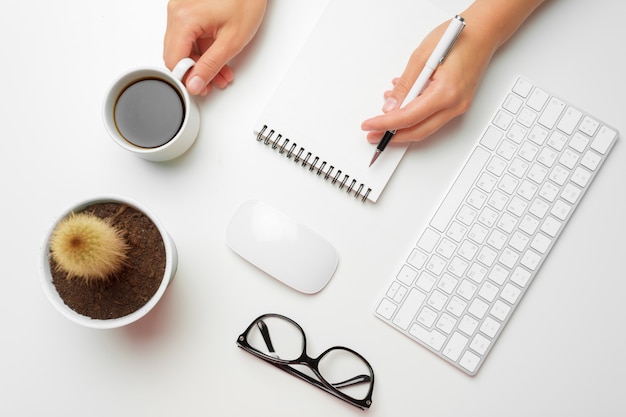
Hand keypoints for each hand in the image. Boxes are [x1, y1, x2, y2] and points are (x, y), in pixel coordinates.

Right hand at [163, 0, 266, 95]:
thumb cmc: (246, 1)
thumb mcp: (231, 41)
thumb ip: (211, 66)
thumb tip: (195, 83)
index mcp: (184, 18)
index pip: (173, 59)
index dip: (185, 78)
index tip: (197, 87)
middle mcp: (177, 11)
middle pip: (175, 53)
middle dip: (193, 72)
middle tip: (208, 84)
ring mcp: (181, 8)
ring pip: (183, 46)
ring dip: (199, 62)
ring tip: (219, 74)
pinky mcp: (188, 8)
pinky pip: (189, 35)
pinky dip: (202, 49)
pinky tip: (216, 58)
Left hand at [361, 19, 495, 143]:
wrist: (483, 32)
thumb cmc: (456, 37)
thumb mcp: (420, 57)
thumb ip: (404, 86)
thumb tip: (390, 107)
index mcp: (445, 93)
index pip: (408, 118)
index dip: (385, 124)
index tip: (369, 126)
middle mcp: (455, 104)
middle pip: (418, 130)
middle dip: (393, 135)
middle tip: (373, 134)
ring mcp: (459, 106)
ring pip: (425, 127)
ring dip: (403, 125)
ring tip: (384, 116)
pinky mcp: (459, 103)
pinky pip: (433, 116)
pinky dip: (415, 115)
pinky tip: (402, 105)